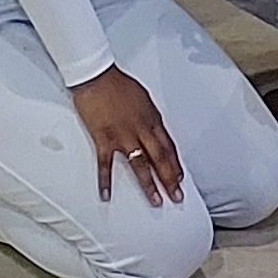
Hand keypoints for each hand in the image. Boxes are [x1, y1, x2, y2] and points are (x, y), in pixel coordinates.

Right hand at [69, 66, 186, 203]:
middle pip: (160, 159)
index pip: (168, 147)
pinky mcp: (104, 138)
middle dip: (169, 180)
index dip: (175, 164)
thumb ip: (150, 117)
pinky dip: (105, 181)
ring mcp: (123, 136)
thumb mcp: (143, 98)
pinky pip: (105, 164)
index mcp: (152, 119)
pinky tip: (106, 195)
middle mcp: (141, 129)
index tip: (180, 178)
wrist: (96, 76)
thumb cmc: (119, 84)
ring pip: (139, 164)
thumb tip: (155, 131)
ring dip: (148, 184)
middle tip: (176, 196)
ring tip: (155, 201)